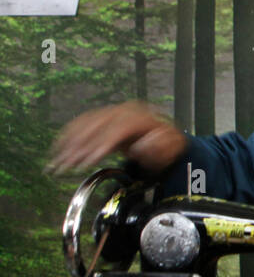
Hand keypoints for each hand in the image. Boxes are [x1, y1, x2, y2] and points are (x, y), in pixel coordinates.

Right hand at [48, 101, 187, 175]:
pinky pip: (83, 122)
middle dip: (80, 147)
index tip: (89, 160)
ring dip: (70, 143)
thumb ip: (159, 147)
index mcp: (142, 118)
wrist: (166, 137)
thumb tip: (142, 146)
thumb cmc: (168, 146)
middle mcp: (125, 111)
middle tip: (66, 165)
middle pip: (98, 126)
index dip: (101, 144)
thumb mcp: (171, 149)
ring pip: (87, 124)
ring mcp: (113, 112)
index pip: (118, 129)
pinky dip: (69, 134)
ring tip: (58, 161)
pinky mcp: (104, 117)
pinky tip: (59, 146)